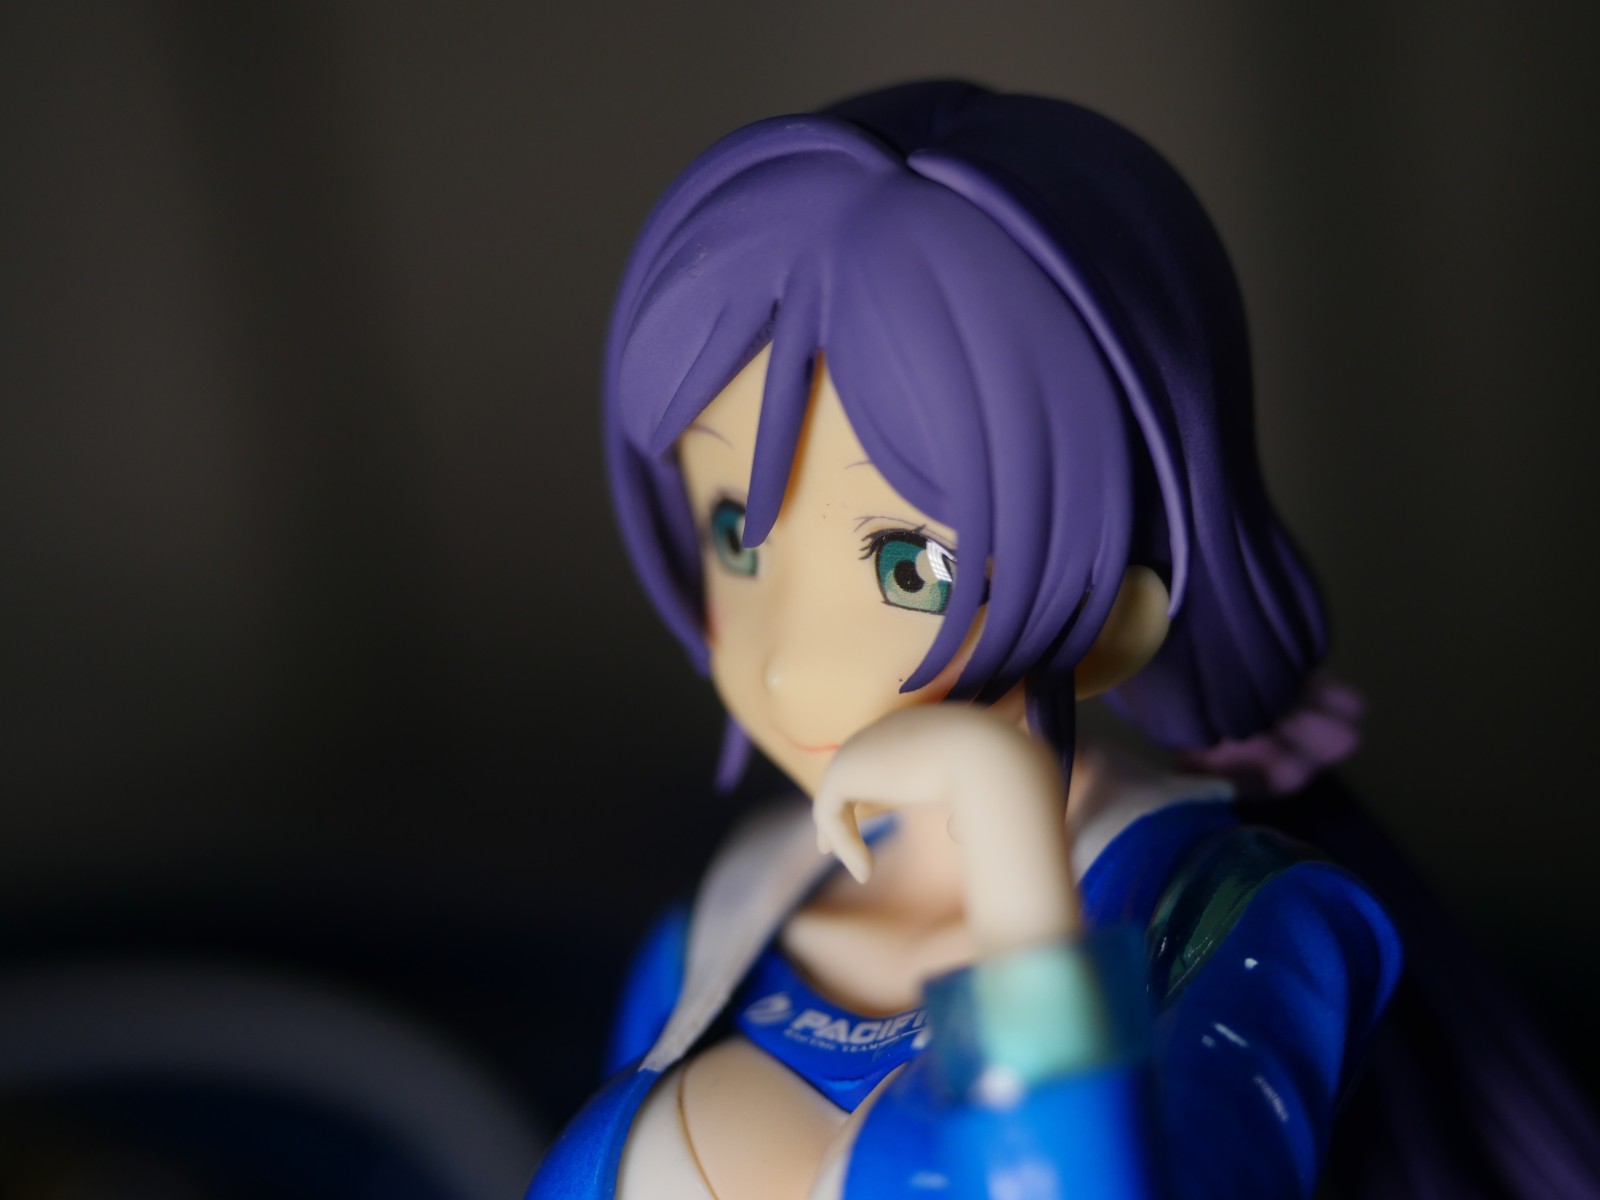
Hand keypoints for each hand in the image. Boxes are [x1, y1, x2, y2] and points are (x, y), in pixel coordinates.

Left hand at [813, 704, 1081, 953]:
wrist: (993, 761)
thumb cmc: (1004, 779)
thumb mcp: (988, 793)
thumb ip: (970, 806)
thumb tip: (960, 830)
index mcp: (922, 726)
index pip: (888, 756)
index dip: (876, 788)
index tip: (870, 817)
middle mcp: (890, 729)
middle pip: (856, 769)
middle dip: (842, 803)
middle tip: (831, 843)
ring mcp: (864, 744)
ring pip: (837, 794)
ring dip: (843, 836)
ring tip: (862, 870)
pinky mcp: (845, 768)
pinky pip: (830, 812)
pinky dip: (845, 844)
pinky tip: (866, 872)